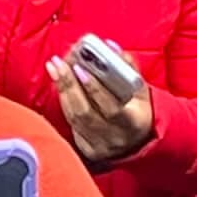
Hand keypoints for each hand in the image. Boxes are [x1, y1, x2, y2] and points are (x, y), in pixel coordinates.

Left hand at [45, 43, 155, 164]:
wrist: (141, 140)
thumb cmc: (139, 108)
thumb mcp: (141, 89)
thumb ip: (127, 67)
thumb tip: (109, 45)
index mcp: (134, 123)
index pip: (112, 108)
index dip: (95, 89)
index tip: (79, 68)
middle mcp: (116, 138)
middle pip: (86, 113)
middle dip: (70, 85)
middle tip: (59, 63)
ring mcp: (101, 146)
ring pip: (75, 118)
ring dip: (62, 90)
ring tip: (55, 67)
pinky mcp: (88, 150)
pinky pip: (71, 125)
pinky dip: (64, 103)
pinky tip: (59, 85)